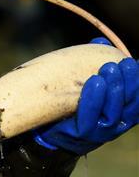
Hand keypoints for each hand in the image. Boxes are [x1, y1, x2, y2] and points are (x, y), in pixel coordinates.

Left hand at [35, 39, 138, 153]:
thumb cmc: (70, 102)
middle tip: (122, 62)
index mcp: (122, 112)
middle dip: (128, 82)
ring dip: (113, 89)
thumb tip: (100, 41)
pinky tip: (94, 82)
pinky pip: (91, 118)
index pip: (137, 99)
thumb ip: (93, 64)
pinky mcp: (82, 135)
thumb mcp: (85, 83)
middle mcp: (116, 124)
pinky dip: (93, 100)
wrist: (46, 127)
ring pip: (113, 113)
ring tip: (108, 69)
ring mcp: (100, 132)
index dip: (138, 82)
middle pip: (130, 105)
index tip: (133, 62)